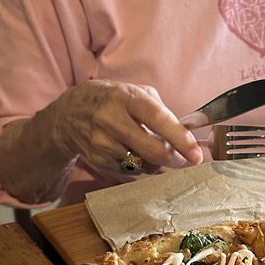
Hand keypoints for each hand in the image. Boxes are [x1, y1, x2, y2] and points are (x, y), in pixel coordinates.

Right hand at [61, 80, 205, 178]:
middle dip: (175, 159)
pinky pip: (131, 171)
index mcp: (125, 98)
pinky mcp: (98, 160)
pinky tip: (132, 151)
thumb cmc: (111, 100)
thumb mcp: (134, 92)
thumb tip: (186, 136)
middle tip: (185, 159)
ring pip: (144, 165)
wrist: (68, 114)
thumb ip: (161, 111)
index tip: (196, 154)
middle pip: (152, 151)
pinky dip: (139, 165)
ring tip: (150, 147)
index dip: (180, 139)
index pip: (158, 119)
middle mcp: (111, 120)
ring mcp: (102, 143)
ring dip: (156, 161)